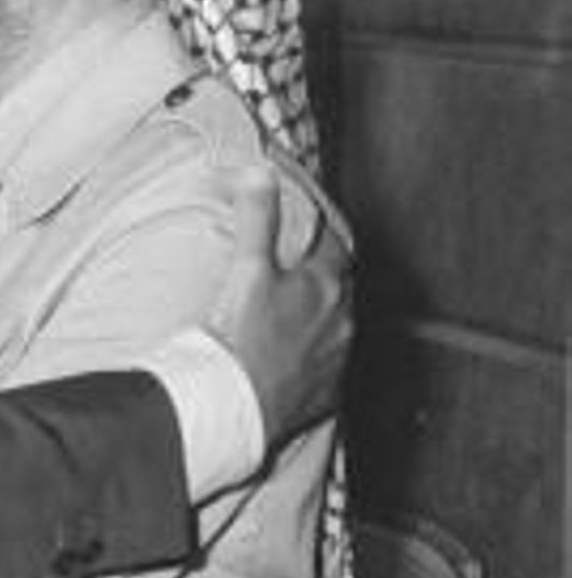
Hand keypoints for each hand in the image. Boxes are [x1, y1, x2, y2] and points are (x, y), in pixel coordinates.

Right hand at [206, 165, 352, 447]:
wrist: (236, 406)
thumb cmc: (242, 340)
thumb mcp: (246, 268)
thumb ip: (257, 216)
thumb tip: (260, 171)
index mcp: (324, 286)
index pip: (333, 244)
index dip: (320, 231)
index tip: (309, 226)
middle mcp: (340, 321)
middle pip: (340, 286)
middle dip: (324, 274)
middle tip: (299, 268)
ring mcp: (336, 359)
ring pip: (339, 327)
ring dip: (322, 317)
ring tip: (295, 314)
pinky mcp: (324, 394)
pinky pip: (329, 368)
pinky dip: (316, 358)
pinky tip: (294, 359)